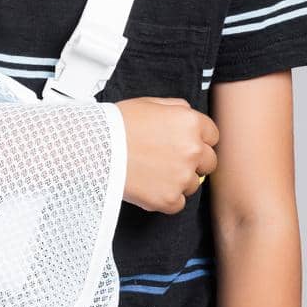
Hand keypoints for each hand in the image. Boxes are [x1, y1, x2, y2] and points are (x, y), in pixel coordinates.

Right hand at [113, 97, 218, 213]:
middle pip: (209, 162)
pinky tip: (149, 185)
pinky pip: (178, 203)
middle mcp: (192, 150)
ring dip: (178, 180)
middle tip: (169, 159)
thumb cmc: (117, 124)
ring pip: (193, 184)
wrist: (94, 148)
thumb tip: (188, 115)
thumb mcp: (149, 103)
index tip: (185, 143)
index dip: (198, 139)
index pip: (213, 136)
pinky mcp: (169, 199)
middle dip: (193, 161)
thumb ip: (175, 108)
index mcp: (190, 123)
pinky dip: (165, 197)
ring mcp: (182, 176)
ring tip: (152, 172)